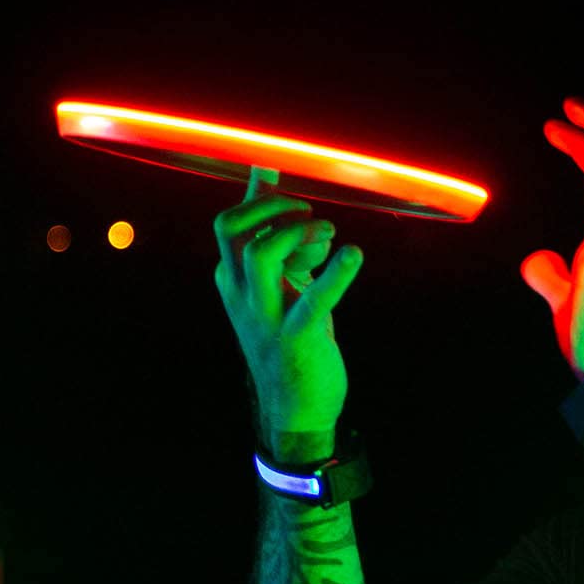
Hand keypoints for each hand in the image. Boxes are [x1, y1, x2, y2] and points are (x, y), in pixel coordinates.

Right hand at [214, 166, 363, 441]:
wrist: (296, 407)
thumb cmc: (291, 335)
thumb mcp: (279, 282)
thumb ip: (274, 233)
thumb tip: (265, 176)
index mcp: (232, 281)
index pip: (229, 222)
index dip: (266, 202)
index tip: (301, 212)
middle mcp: (241, 296)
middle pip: (231, 228)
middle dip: (274, 208)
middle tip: (311, 220)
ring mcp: (264, 317)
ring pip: (260, 255)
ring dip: (299, 234)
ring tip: (330, 240)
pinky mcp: (296, 337)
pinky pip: (314, 298)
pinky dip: (338, 273)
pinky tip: (354, 255)